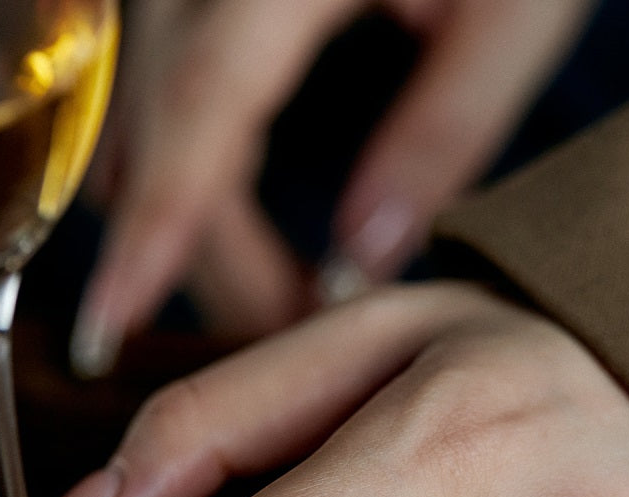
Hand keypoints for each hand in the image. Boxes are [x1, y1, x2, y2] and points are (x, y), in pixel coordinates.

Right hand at [71, 0, 593, 376]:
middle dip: (198, 255)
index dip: (158, 228)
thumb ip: (441, 136)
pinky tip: (247, 230)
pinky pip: (166, 96)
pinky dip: (195, 178)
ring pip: (144, 120)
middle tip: (285, 333)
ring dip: (192, 225)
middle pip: (159, 129)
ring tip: (280, 296)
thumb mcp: (512, 18)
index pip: (201, 107)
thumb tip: (362, 263)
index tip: (116, 325)